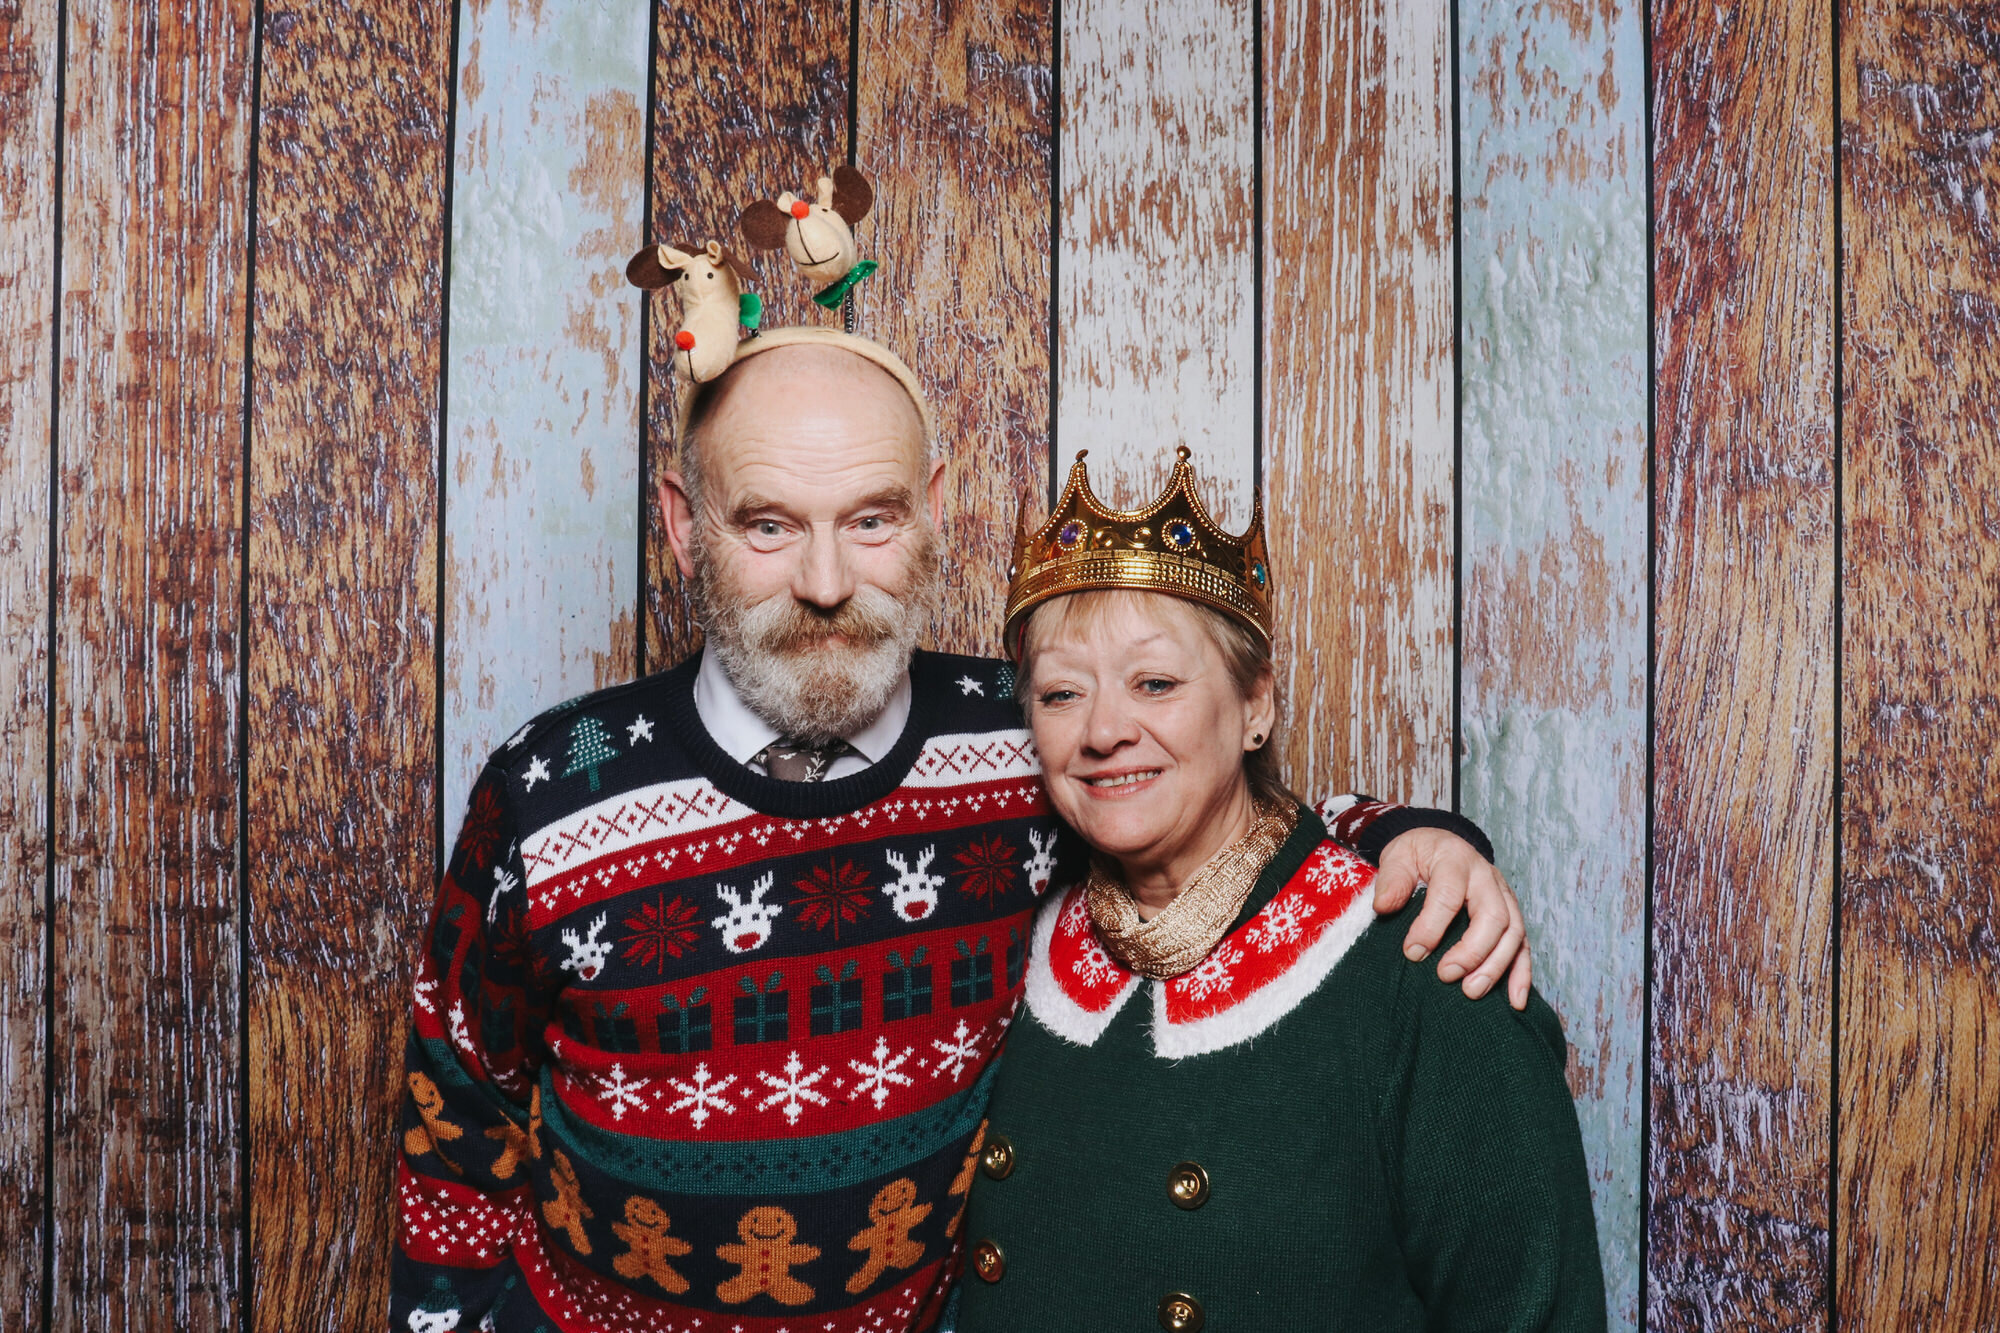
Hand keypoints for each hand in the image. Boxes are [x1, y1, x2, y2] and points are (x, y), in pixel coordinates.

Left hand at [1373, 829, 1530, 1008]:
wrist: (1439, 844)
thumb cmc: (1417, 854)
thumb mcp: (1398, 856)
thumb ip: (1391, 880)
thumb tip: (1384, 907)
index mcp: (1456, 861)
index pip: (1449, 895)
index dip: (1431, 926)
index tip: (1412, 952)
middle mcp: (1487, 878)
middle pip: (1493, 916)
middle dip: (1472, 951)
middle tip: (1446, 975)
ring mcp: (1504, 897)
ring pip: (1513, 934)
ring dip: (1496, 966)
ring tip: (1472, 991)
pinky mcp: (1511, 916)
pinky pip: (1524, 946)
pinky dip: (1522, 974)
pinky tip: (1515, 1000)